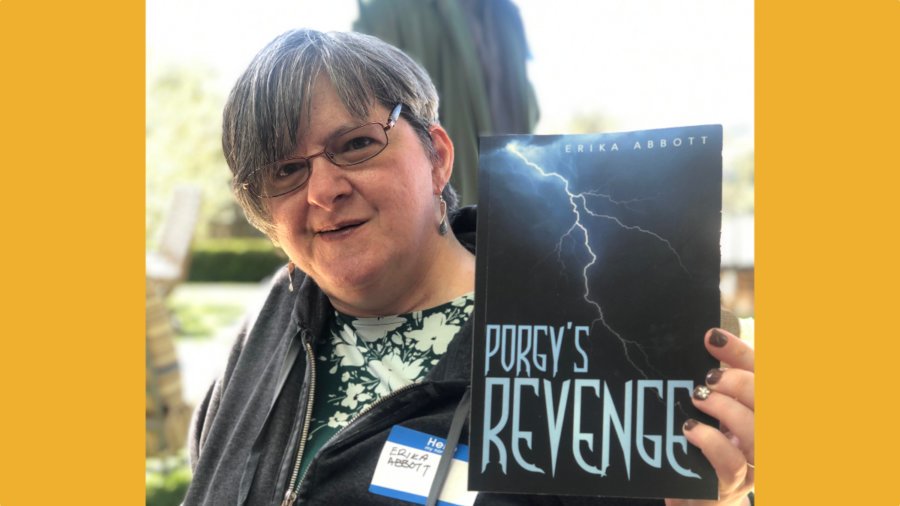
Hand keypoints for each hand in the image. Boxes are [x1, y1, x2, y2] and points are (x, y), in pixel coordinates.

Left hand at [666, 328, 754, 505]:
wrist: (694, 495)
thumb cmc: (705, 446)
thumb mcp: (713, 409)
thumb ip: (715, 383)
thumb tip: (705, 342)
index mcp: (763, 410)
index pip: (765, 374)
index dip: (741, 353)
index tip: (711, 336)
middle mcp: (770, 436)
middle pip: (773, 402)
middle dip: (740, 383)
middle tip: (708, 380)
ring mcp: (756, 462)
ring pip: (759, 432)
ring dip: (726, 409)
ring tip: (698, 399)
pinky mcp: (736, 485)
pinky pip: (733, 462)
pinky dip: (711, 440)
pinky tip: (690, 428)